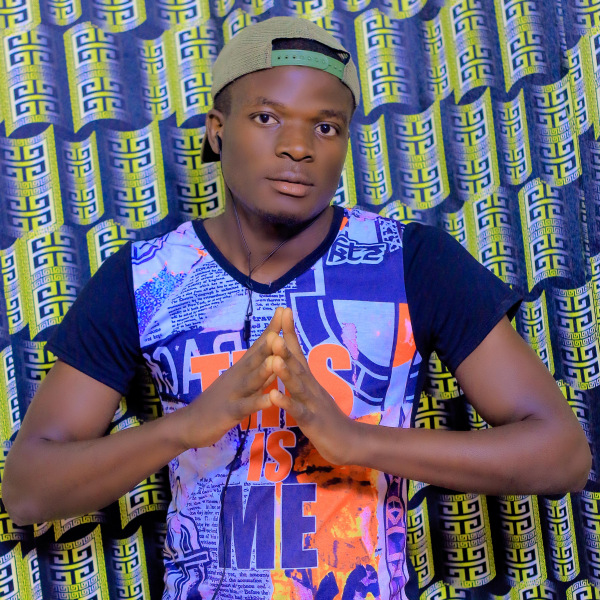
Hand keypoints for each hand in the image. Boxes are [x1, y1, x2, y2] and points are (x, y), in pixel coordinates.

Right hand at [176, 307, 283, 449]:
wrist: (189, 424)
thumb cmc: (218, 403)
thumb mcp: (239, 383)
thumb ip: (256, 371)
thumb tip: (274, 355)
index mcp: (241, 369)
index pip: (258, 345)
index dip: (272, 328)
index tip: (284, 310)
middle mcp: (237, 376)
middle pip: (256, 355)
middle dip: (271, 338)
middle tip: (283, 319)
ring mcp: (233, 393)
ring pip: (252, 379)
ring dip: (265, 367)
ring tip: (278, 356)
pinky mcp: (230, 412)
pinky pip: (246, 406)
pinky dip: (259, 402)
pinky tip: (272, 398)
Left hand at [268, 307, 355, 464]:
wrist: (349, 443)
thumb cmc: (326, 418)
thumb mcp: (311, 393)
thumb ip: (301, 377)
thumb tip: (289, 358)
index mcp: (308, 380)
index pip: (298, 352)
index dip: (290, 332)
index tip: (283, 311)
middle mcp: (311, 386)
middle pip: (297, 363)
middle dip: (285, 346)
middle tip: (274, 328)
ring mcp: (313, 403)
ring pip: (298, 385)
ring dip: (286, 370)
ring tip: (274, 357)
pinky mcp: (313, 422)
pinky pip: (298, 411)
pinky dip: (287, 403)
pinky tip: (275, 396)